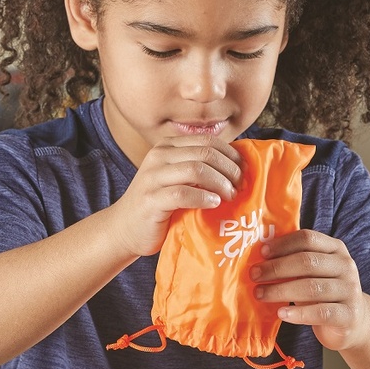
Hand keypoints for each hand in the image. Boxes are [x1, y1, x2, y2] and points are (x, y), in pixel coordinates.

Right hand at [108, 136, 242, 257]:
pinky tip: (214, 204)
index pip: (207, 141)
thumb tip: (238, 166)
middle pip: (205, 153)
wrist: (125, 228)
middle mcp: (158, 155)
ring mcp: (152, 177)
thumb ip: (198, 168)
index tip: (244, 171)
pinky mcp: (151, 199)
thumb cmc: (159, 205)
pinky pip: (183, 193)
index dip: (230, 154)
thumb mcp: (177, 178)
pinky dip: (203, 198)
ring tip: (230, 196)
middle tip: (239, 186)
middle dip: (229, 169)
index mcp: (167, 146)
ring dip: (220, 183)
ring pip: (196, 169)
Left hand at [249, 229, 365, 351]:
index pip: (308, 238)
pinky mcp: (349, 315)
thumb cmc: (322, 291)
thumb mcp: (312, 272)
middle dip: (277, 268)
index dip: (283, 244)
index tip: (262, 253)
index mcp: (335, 248)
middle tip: (254, 275)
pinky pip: (321, 312)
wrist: (353, 321)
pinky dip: (298, 313)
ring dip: (281, 290)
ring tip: (260, 294)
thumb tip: (258, 257)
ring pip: (312, 287)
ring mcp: (350, 290)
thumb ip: (293, 261)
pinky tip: (281, 314)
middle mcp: (345, 266)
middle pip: (308, 262)